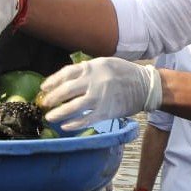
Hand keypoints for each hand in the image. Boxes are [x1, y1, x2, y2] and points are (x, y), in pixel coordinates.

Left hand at [38, 57, 161, 131]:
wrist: (146, 86)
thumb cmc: (125, 73)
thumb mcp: (105, 63)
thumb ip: (87, 69)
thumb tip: (68, 78)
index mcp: (92, 67)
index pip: (66, 73)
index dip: (52, 81)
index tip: (44, 87)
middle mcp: (93, 81)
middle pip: (65, 91)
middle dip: (52, 98)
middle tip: (44, 104)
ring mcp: (99, 97)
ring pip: (72, 107)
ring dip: (58, 113)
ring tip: (50, 117)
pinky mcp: (106, 112)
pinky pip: (85, 120)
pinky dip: (74, 124)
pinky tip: (66, 126)